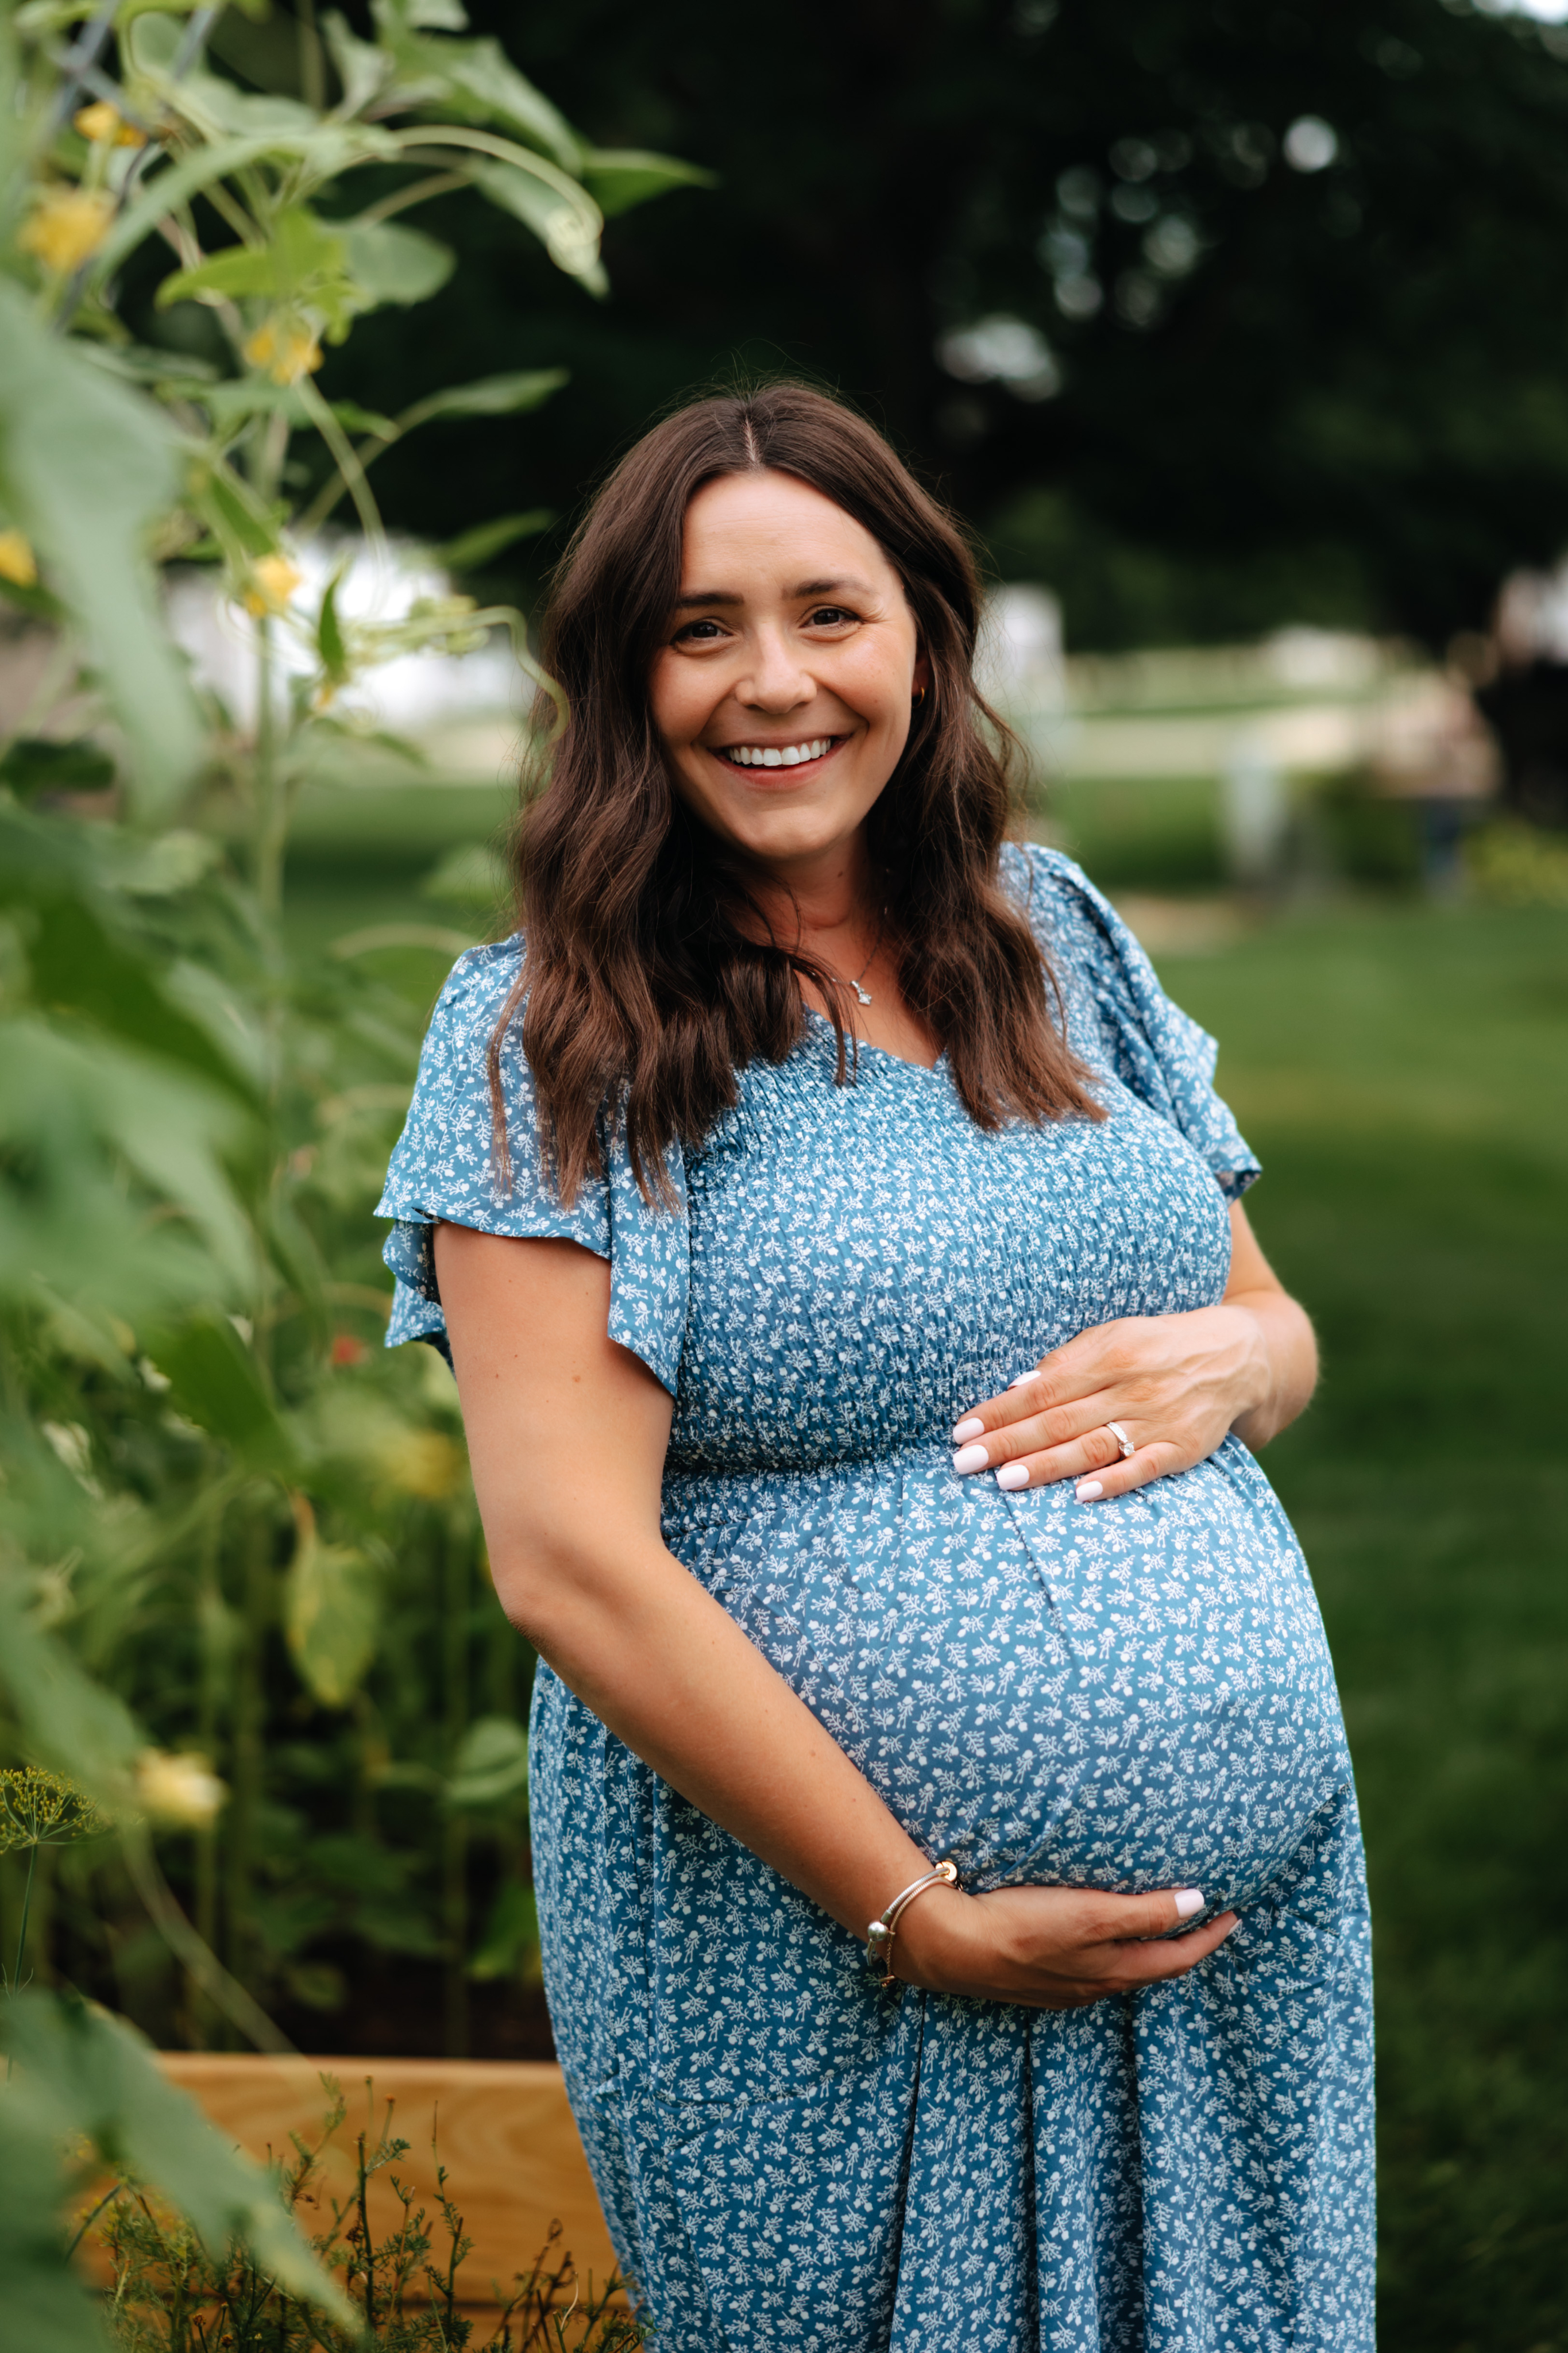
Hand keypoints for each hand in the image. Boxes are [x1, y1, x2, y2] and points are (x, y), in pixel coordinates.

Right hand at [894, 1879, 1238, 2007]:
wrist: (955, 1947)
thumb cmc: (1023, 1924)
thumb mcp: (1090, 1913)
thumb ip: (1145, 1912)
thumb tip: (1199, 1905)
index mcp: (1114, 1970)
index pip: (1179, 1958)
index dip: (1210, 1938)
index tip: (1235, 1914)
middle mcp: (1096, 1985)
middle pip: (1155, 1969)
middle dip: (1187, 1946)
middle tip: (1209, 1920)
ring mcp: (1067, 1987)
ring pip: (1125, 1972)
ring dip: (1151, 1951)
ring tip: (1164, 1926)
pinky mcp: (1041, 1980)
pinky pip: (1095, 1970)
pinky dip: (1117, 1953)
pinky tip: (1103, 1939)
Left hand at [949, 1303, 1269, 1502]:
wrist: (1235, 1357)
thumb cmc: (1156, 1346)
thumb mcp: (1112, 1336)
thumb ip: (1066, 1363)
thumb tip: (1016, 1390)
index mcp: (1108, 1354)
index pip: (1042, 1388)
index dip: (1000, 1411)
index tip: (962, 1431)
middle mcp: (1130, 1386)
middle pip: (1059, 1420)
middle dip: (1008, 1443)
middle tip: (964, 1463)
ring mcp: (1157, 1419)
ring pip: (1093, 1446)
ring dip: (1046, 1465)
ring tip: (1006, 1481)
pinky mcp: (1182, 1447)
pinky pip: (1143, 1468)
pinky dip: (1112, 1482)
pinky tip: (1080, 1495)